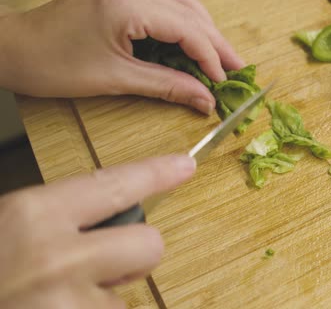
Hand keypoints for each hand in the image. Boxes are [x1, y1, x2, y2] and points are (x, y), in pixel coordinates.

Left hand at [0, 0, 244, 114]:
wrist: (16, 49)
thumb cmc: (56, 64)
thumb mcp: (117, 78)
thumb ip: (167, 86)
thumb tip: (206, 101)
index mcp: (128, 5)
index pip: (188, 28)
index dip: (211, 57)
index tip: (224, 83)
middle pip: (192, 11)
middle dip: (217, 43)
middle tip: (239, 69)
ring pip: (184, 3)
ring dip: (206, 31)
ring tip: (223, 59)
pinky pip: (168, 4)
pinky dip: (187, 25)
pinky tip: (197, 43)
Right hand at [0, 155, 195, 307]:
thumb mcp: (8, 227)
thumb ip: (56, 219)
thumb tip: (109, 213)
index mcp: (31, 215)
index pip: (115, 184)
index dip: (155, 173)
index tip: (184, 165)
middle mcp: (58, 258)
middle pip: (148, 244)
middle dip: (133, 256)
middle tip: (99, 266)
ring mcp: (68, 304)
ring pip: (127, 297)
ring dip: (101, 301)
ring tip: (55, 300)